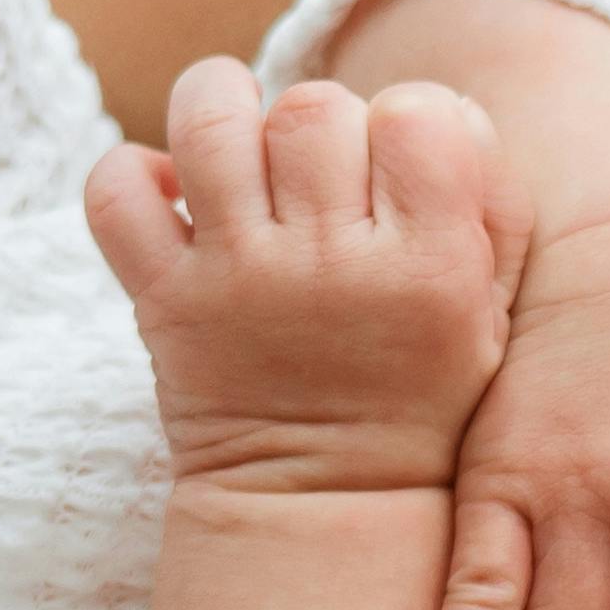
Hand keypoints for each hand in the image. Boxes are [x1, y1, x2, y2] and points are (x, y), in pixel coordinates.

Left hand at [83, 60, 525, 503]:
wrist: (328, 506)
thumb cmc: (421, 392)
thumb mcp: (490, 312)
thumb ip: (491, 205)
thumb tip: (446, 108)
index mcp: (430, 269)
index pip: (417, 116)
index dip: (407, 119)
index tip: (397, 164)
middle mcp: (332, 268)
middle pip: (312, 110)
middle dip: (317, 123)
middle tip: (320, 174)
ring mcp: (239, 282)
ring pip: (209, 119)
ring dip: (220, 104)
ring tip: (239, 143)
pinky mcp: (165, 302)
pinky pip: (117, 193)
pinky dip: (131, 172)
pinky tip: (174, 193)